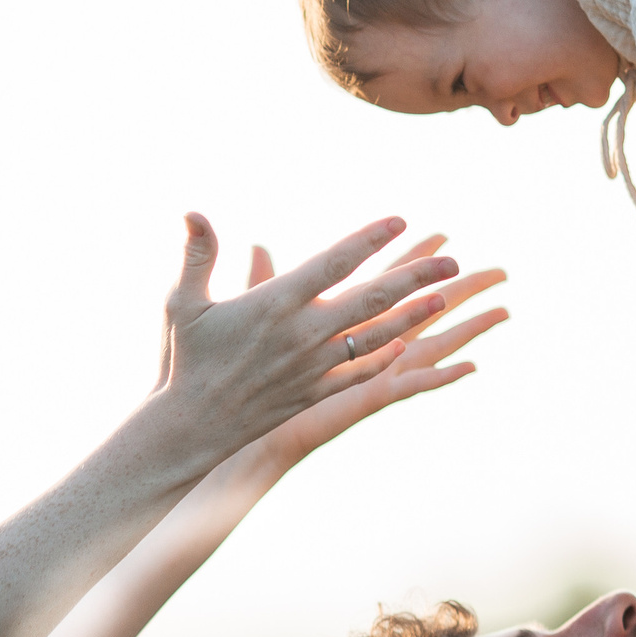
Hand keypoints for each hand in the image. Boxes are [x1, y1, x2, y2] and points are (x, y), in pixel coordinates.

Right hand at [152, 214, 455, 468]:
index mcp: (274, 303)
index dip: (368, 240)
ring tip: (444, 297)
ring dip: (413, 316)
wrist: (192, 425)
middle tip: (452, 261)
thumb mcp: (183, 302)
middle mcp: (302, 334)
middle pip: (371, 298)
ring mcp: (313, 367)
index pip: (333, 263)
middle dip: (415, 277)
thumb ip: (197, 254)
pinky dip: (384, 358)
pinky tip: (406, 346)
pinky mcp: (314, 394)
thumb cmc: (186, 358)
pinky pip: (358, 373)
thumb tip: (192, 212)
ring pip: (374, 336)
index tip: (399, 220)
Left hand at [236, 235, 508, 469]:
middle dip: (457, 287)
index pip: (384, 280)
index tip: (440, 233)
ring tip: (503, 310)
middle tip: (495, 268)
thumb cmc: (232, 366)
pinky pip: (412, 385)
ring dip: (466, 327)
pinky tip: (472, 368)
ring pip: (430, 343)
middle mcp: (362, 343)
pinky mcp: (364, 395)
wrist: (227, 416)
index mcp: (339, 319)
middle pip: (422, 308)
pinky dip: (442, 376)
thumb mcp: (247, 315)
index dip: (412, 257)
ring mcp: (369, 370)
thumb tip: (255, 241)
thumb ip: (259, 279)